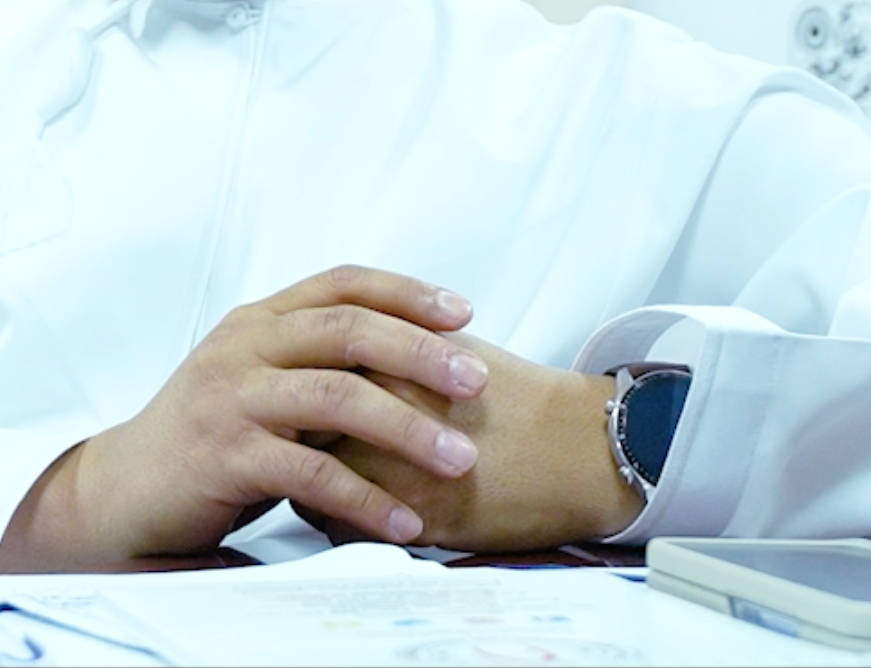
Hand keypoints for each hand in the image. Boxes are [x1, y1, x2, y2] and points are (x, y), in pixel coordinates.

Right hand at [0, 265, 490, 571]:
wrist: (126, 488)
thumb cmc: (209, 436)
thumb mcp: (257, 379)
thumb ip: (312, 359)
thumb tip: (409, 353)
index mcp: (258, 321)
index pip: (341, 284)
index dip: (405, 292)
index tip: (463, 311)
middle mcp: (244, 347)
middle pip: (347, 330)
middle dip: (421, 353)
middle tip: (477, 382)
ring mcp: (231, 399)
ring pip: (336, 398)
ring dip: (408, 429)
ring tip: (461, 459)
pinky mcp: (225, 456)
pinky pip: (310, 475)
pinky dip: (366, 499)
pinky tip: (404, 521)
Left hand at [320, 334, 643, 552]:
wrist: (578, 446)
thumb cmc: (514, 396)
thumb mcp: (442, 347)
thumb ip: (383, 343)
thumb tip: (332, 355)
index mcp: (387, 354)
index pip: (303, 372)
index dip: (296, 391)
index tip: (296, 404)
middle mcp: (381, 404)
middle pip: (296, 425)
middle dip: (292, 438)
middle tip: (300, 448)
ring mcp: (393, 460)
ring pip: (310, 480)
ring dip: (312, 487)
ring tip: (327, 486)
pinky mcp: (412, 512)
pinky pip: (343, 526)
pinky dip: (343, 524)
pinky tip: (365, 515)